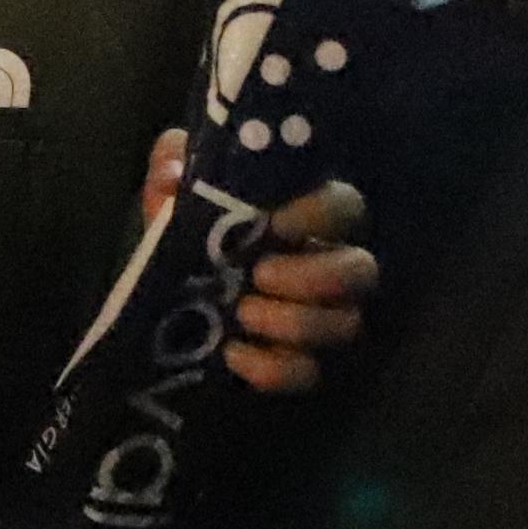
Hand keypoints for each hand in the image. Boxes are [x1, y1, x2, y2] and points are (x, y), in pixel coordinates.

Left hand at [138, 133, 379, 392]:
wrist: (166, 311)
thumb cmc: (189, 242)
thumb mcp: (171, 203)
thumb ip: (171, 170)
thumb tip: (173, 155)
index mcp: (306, 220)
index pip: (345, 207)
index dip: (321, 214)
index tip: (276, 224)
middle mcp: (329, 268)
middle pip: (361, 270)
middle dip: (315, 275)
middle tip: (259, 274)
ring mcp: (321, 320)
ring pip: (345, 324)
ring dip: (295, 321)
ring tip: (242, 313)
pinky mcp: (301, 365)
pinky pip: (308, 373)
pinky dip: (273, 368)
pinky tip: (232, 354)